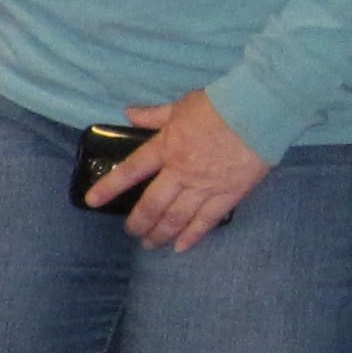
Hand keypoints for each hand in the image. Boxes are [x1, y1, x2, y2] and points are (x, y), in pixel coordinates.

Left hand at [85, 89, 267, 250]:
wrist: (259, 110)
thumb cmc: (219, 104)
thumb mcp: (180, 106)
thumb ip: (153, 115)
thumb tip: (129, 114)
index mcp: (166, 147)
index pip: (130, 170)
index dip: (108, 187)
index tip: (92, 201)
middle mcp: (181, 171)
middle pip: (152, 204)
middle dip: (139, 222)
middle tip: (131, 233)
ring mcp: (205, 186)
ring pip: (176, 217)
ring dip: (161, 234)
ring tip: (150, 244)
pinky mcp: (229, 194)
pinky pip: (207, 220)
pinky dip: (193, 236)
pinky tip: (181, 247)